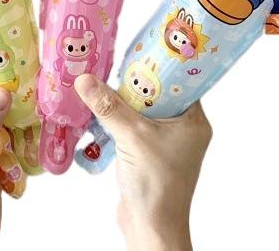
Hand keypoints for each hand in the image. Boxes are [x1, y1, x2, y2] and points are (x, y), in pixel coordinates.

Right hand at [75, 75, 210, 250]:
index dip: (160, 64)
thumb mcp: (131, 136)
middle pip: (158, 93)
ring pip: (144, 111)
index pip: (179, 80)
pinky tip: (102, 112)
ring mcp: (168, 143)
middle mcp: (184, 129)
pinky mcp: (151, 154)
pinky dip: (120, 121)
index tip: (138, 50)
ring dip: (124, 103)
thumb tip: (84, 78)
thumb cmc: (156, 185)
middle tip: (115, 63)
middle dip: (135, 82)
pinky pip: (135, 127)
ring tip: (104, 84)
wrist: (152, 228)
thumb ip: (108, 106)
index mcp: (193, 120)